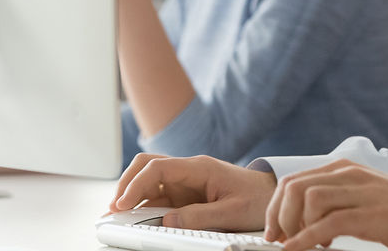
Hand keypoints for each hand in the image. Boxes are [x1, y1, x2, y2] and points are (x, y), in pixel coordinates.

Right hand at [110, 154, 276, 230]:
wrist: (272, 195)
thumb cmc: (257, 199)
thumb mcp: (232, 212)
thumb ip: (200, 217)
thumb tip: (167, 221)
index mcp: (199, 168)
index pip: (158, 168)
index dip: (136, 184)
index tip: (122, 204)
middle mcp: (188, 171)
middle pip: (147, 166)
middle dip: (127, 184)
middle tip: (115, 209)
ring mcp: (185, 181)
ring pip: (149, 181)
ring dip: (133, 196)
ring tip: (120, 216)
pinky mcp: (186, 194)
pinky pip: (159, 196)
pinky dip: (145, 206)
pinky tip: (137, 218)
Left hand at [264, 159, 387, 250]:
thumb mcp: (359, 195)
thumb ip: (333, 199)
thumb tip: (299, 221)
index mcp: (342, 169)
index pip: (293, 181)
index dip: (275, 208)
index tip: (272, 231)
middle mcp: (348, 174)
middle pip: (294, 188)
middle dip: (278, 217)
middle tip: (278, 240)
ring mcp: (360, 192)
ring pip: (308, 200)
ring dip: (295, 227)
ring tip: (301, 244)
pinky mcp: (370, 214)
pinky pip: (329, 223)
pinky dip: (307, 238)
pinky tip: (299, 248)